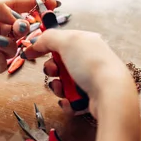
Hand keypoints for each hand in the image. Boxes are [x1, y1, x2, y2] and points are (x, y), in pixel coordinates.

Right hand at [22, 29, 136, 115]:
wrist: (111, 93)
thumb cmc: (91, 64)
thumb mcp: (67, 41)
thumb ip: (48, 38)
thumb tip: (35, 42)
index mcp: (86, 42)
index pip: (61, 42)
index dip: (44, 47)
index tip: (29, 54)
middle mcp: (90, 60)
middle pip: (60, 64)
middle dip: (51, 69)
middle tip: (53, 71)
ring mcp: (91, 80)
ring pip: (64, 83)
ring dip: (57, 87)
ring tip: (61, 88)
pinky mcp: (92, 98)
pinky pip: (71, 100)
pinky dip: (67, 102)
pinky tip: (69, 101)